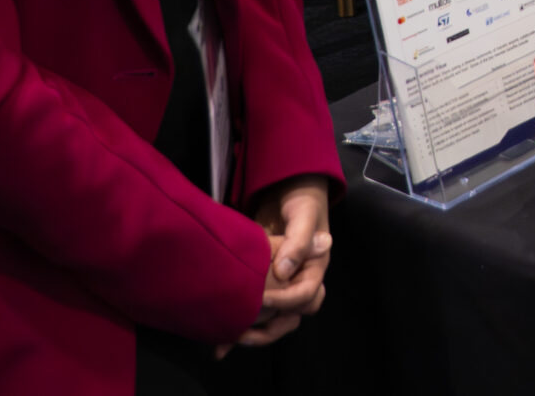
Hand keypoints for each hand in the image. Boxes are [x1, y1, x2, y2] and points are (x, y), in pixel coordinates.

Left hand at [220, 176, 332, 354]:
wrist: (286, 190)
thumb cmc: (301, 200)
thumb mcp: (304, 215)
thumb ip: (298, 241)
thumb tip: (285, 271)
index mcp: (315, 268)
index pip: (305, 295)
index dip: (285, 300)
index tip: (261, 298)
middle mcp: (299, 281)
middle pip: (292, 316)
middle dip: (268, 328)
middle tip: (244, 331)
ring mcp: (281, 284)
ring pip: (273, 320)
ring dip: (253, 333)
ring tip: (230, 339)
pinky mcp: (262, 283)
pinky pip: (255, 310)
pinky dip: (238, 325)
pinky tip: (219, 343)